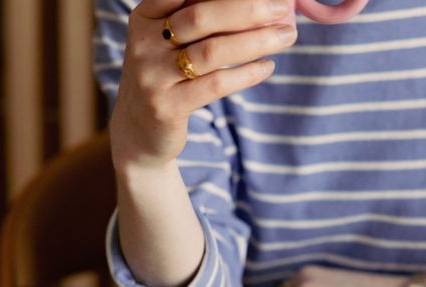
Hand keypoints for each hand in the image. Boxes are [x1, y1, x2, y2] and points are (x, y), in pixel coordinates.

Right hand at [109, 0, 296, 170]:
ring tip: (286, 36)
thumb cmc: (166, 79)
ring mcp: (153, 76)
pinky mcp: (166, 107)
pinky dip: (246, 74)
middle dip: (249, 9)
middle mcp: (145, 42)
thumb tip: (258, 2)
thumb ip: (200, 19)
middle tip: (283, 9)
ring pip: (212, 51)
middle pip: (203, 16)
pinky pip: (215, 85)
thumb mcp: (170, 42)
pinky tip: (268, 66)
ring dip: (256, 41)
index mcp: (146, 16)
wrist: (138, 133)